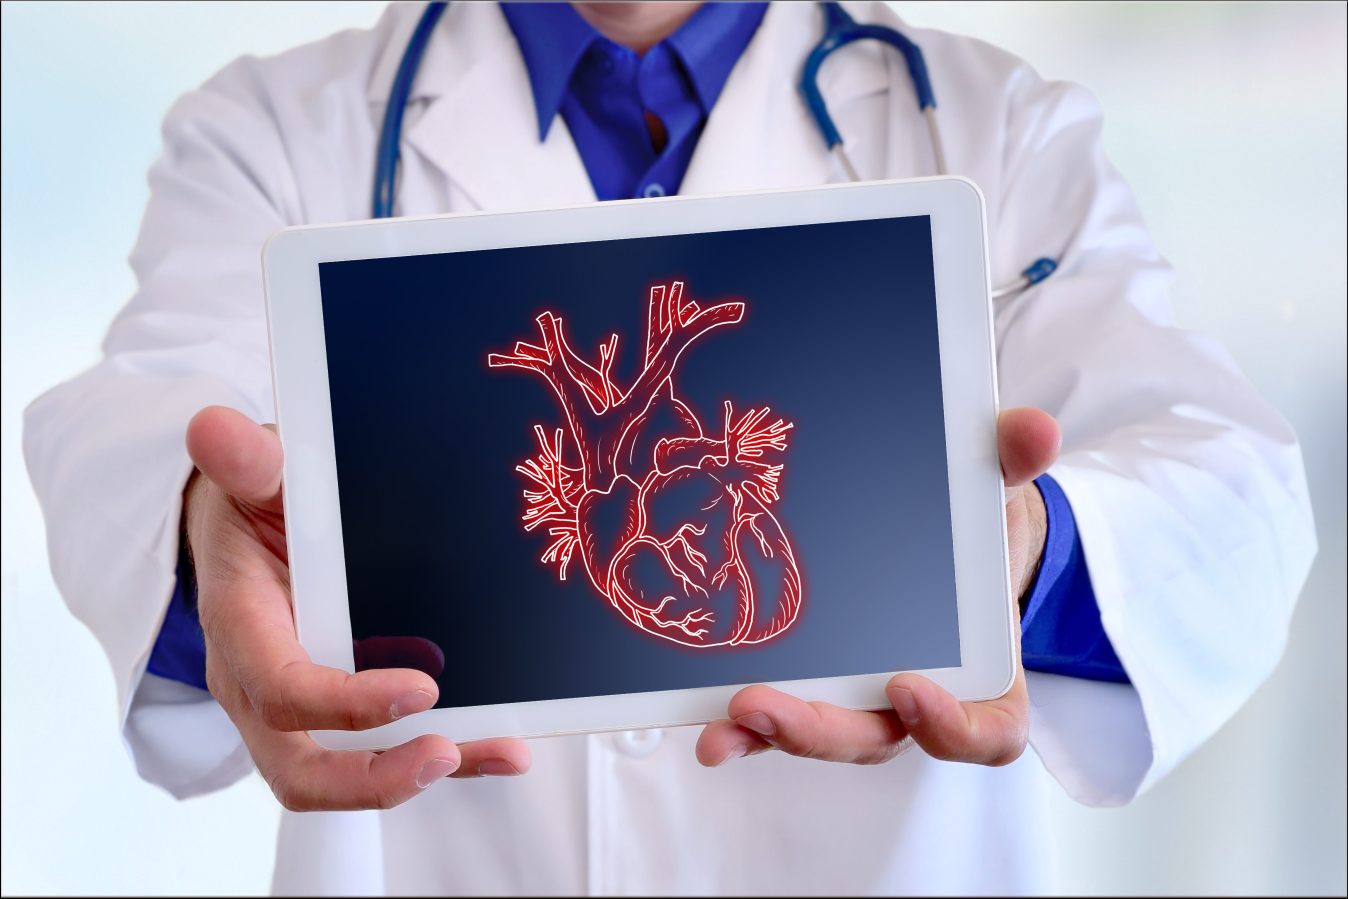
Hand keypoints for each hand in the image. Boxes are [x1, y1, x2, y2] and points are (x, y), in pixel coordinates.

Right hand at [184, 406, 530, 810]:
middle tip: (445, 754)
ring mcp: (302, 708)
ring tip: (502, 750)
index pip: (281, 689)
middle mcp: (263, 684)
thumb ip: (247, 461)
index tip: (419, 689)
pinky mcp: (340, 712)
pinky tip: (506, 746)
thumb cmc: (255, 500)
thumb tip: (216, 429)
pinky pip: (384, 751)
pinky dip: (449, 753)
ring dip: (425, 771)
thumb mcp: (254, 473)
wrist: (251, 521)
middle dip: (373, 777)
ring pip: (350, 770)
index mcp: (242, 628)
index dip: (344, 703)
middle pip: (301, 768)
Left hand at [695, 407, 1059, 768]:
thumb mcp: (991, 490)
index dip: (954, 727)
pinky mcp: (814, 691)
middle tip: (762, 705)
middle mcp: (919, 703)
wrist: (940, 537)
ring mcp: (862, 701)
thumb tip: (1033, 430)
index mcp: (985, 676)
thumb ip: (1009, 463)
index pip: (988, 732)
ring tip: (719, 728)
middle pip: (878, 738)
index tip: (909, 687)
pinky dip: (743, 723)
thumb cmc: (971, 529)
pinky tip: (706, 718)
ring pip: (822, 735)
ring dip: (766, 734)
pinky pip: (781, 718)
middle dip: (819, 730)